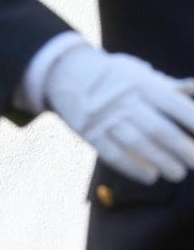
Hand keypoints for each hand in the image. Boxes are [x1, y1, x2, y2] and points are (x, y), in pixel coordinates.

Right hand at [44, 42, 193, 183]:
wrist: (67, 73)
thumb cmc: (115, 77)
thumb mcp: (143, 74)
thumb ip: (173, 87)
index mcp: (143, 84)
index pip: (175, 106)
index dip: (192, 121)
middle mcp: (125, 101)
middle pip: (158, 129)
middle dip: (182, 149)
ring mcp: (105, 118)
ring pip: (137, 144)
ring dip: (160, 161)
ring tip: (178, 174)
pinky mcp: (89, 133)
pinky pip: (113, 154)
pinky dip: (133, 167)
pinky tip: (150, 176)